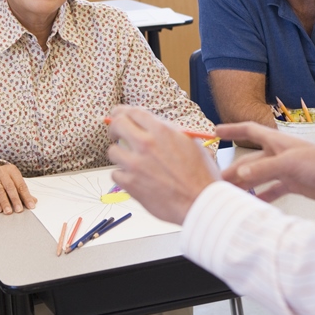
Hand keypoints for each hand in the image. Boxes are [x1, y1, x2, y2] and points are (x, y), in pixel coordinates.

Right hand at [0, 163, 35, 214]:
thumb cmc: (4, 177)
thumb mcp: (14, 180)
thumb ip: (23, 191)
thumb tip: (33, 201)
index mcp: (12, 171)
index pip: (21, 185)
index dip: (26, 196)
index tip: (31, 206)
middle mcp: (2, 173)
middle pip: (10, 187)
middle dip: (15, 199)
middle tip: (19, 209)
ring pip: (0, 191)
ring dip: (5, 202)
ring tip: (9, 211)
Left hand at [106, 106, 219, 224]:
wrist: (200, 202)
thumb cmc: (201, 176)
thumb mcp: (191, 144)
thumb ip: (171, 133)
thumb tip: (155, 128)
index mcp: (162, 131)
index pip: (133, 112)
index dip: (123, 112)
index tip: (118, 116)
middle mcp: (146, 144)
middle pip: (117, 124)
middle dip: (114, 128)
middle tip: (116, 135)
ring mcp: (136, 164)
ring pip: (112, 151)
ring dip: (119, 154)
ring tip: (129, 160)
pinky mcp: (130, 183)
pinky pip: (115, 174)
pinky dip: (122, 176)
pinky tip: (133, 178)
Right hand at [218, 122, 314, 203]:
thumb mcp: (290, 164)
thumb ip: (264, 170)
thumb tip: (239, 174)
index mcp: (276, 142)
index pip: (249, 130)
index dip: (233, 129)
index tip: (216, 131)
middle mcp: (279, 154)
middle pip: (249, 161)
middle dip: (232, 169)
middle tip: (216, 181)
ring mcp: (286, 170)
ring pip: (258, 176)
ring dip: (244, 184)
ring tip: (229, 193)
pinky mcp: (294, 183)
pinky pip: (273, 190)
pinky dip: (262, 196)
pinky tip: (254, 203)